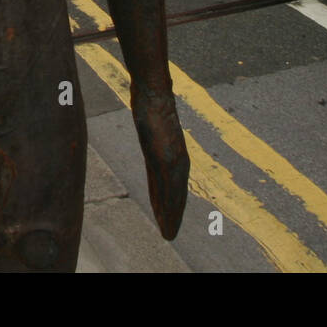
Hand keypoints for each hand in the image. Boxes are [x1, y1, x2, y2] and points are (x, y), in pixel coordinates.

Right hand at [133, 91, 188, 239]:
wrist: (153, 91)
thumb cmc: (152, 103)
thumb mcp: (152, 123)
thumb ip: (153, 134)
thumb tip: (149, 129)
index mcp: (174, 153)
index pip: (173, 184)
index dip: (170, 203)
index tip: (167, 218)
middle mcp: (178, 159)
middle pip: (176, 194)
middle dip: (173, 215)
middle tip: (169, 235)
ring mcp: (173, 159)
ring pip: (174, 194)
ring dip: (171, 215)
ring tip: (168, 233)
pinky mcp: (166, 157)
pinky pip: (168, 186)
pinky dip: (168, 203)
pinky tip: (165, 216)